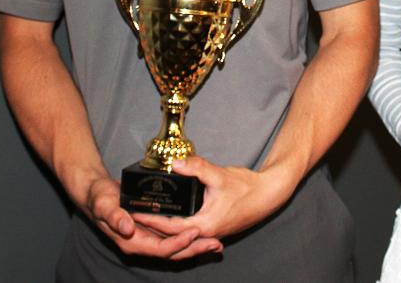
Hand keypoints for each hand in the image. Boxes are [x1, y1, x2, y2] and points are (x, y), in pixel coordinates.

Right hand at [84, 175, 222, 258]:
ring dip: (196, 245)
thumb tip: (127, 226)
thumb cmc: (99, 198)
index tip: (196, 232)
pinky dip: (189, 235)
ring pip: (177, 246)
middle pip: (173, 252)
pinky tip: (204, 231)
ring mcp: (149, 236)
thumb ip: (114, 216)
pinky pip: (174, 236)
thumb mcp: (104, 204)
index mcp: (132, 241)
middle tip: (216, 245)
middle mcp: (143, 242)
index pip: (161, 248)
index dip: (179, 243)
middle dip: (195, 249)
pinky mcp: (154, 228)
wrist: (97, 194)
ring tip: (217, 243)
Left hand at [133, 156, 288, 252]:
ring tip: (145, 217)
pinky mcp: (214, 229)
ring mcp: (210, 234)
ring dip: (162, 228)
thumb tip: (176, 163)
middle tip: (132, 216)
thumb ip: (197, 168)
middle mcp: (205, 234)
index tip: (133, 214)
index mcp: (204, 225)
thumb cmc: (247, 187)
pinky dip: (175, 228)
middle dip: (151, 226)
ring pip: (179, 236)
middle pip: (171, 236)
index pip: (169, 227)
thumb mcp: (220, 175)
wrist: (268, 195)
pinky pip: (189, 233)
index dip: (149, 220)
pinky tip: (168, 220)